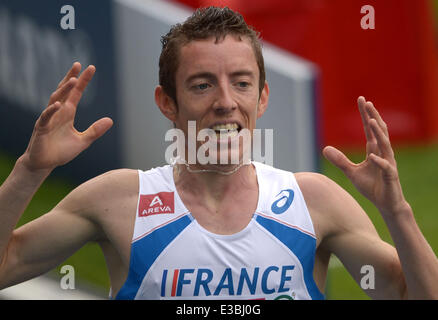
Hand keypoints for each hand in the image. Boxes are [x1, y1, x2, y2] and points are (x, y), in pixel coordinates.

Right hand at [20, 62, 112, 171]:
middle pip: (64, 90)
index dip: (83, 81)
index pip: (76, 93)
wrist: (44, 164)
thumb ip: (95, 131)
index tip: (91, 68)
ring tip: (73, 80)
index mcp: (68, 113)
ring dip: (63, 90)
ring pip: (55, 99)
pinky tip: (59, 104)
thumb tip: (111, 120)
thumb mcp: (83, 141)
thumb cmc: (61, 151)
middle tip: (79, 65)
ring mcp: (48, 119)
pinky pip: (45, 117)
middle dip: (71, 77)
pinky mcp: (41, 128)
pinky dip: (51, 110)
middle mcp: (58, 112)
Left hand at [322, 96, 408, 215]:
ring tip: (371, 121)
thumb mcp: (351, 172)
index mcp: (374, 150)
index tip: (362, 100)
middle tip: (367, 102)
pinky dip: (378, 161)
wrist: (387, 204)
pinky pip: (385, 167)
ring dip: (378, 133)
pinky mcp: (390, 176)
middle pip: (379, 131)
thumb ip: (340, 160)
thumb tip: (325, 148)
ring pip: (385, 145)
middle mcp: (383, 153)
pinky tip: (371, 156)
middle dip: (373, 116)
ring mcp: (388, 163)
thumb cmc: (371, 186)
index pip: (369, 129)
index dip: (366, 114)